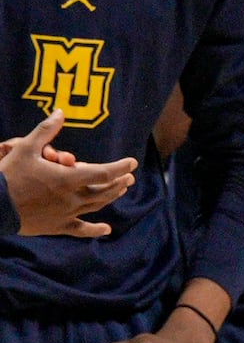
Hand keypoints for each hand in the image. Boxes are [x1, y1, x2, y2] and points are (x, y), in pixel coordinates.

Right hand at [0, 111, 136, 236]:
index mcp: (68, 178)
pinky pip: (80, 230)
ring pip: (95, 206)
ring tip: (120, 190)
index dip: (120, 167)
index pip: (103, 173)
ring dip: (110, 197)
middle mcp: (71, 198)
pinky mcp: (56, 227)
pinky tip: (106, 229)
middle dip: (118, 182)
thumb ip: (46, 130)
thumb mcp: (26, 148)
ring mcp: (65, 214)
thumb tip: (60, 112)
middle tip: (128, 177)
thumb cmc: (8, 175)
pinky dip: (95, 230)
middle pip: (104, 190)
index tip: (132, 162)